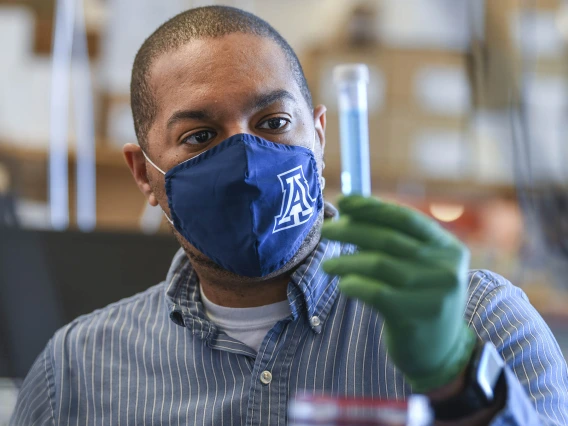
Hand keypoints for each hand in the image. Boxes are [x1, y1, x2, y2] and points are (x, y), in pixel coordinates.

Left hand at [321, 195, 475, 392]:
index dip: (371, 208)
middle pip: (388, 239)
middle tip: (326, 230)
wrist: (440, 353)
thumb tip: (348, 210)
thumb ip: (394, 241)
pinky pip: (376, 293)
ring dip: (347, 261)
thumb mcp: (420, 268)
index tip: (343, 202)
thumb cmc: (418, 300)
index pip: (405, 218)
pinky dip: (355, 285)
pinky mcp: (416, 317)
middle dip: (352, 231)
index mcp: (448, 248)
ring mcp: (434, 293)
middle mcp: (445, 267)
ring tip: (327, 264)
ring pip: (379, 265)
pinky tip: (344, 284)